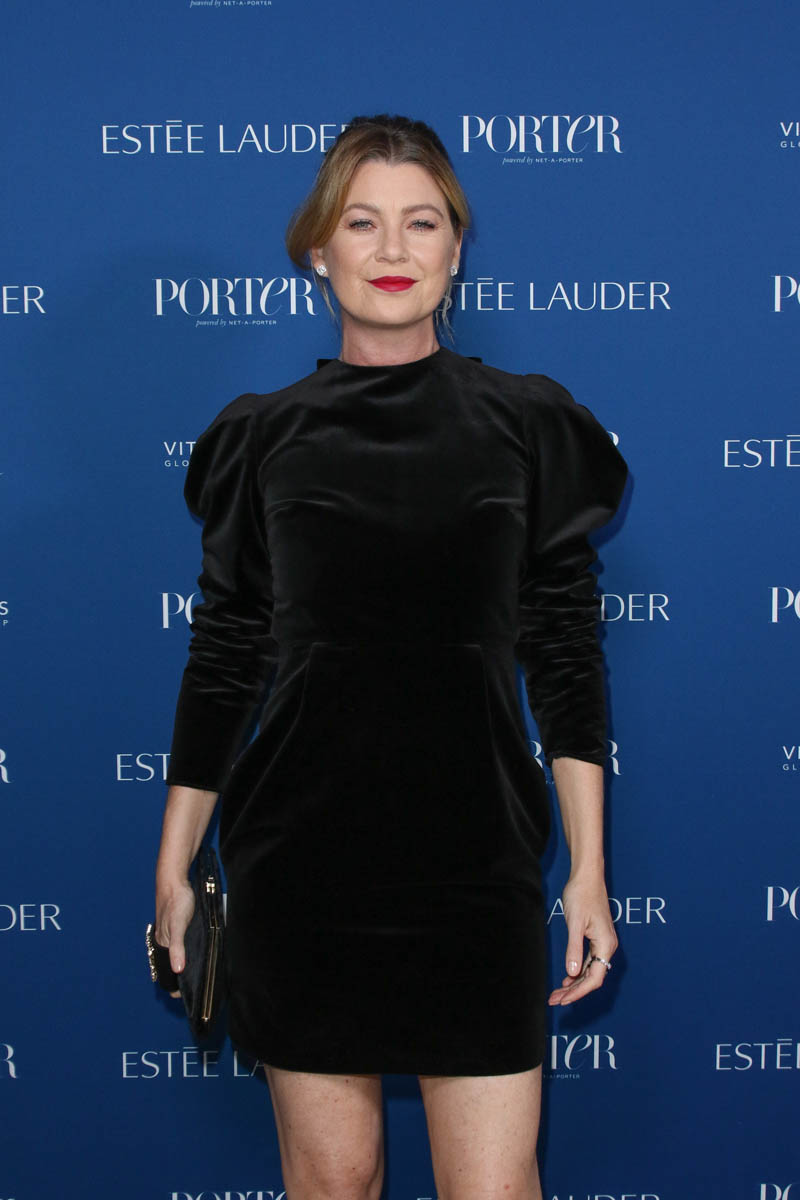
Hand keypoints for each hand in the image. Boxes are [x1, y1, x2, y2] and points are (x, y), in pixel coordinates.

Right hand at [155, 879, 195, 998]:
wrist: (174, 879)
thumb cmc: (176, 901)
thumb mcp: (178, 925)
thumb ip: (177, 947)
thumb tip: (177, 970)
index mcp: (162, 944)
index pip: (166, 974)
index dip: (176, 986)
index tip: (191, 994)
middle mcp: (165, 942)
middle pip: (173, 967)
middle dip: (184, 978)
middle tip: (202, 985)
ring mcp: (171, 934)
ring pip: (178, 956)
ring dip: (188, 965)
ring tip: (203, 972)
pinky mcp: (178, 926)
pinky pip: (183, 944)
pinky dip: (190, 952)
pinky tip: (200, 952)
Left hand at [547, 873, 617, 1005]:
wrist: (587, 876)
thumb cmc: (581, 895)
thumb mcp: (574, 923)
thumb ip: (574, 949)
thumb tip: (573, 973)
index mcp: (605, 945)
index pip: (594, 978)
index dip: (578, 992)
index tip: (563, 1000)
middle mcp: (607, 946)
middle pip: (592, 977)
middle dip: (574, 991)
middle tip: (554, 1000)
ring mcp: (603, 942)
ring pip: (590, 970)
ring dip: (574, 983)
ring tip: (557, 993)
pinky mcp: (597, 937)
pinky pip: (589, 961)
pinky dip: (578, 971)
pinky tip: (567, 978)